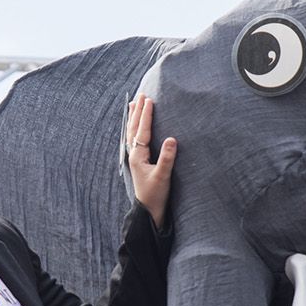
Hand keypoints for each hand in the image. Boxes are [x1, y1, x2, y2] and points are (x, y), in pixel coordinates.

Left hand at [126, 94, 176, 228]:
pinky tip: (136, 125)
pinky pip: (134, 138)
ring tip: (135, 102)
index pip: (142, 131)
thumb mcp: (163, 177)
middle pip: (134, 128)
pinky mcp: (139, 161)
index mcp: (138, 156)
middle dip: (138, 111)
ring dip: (134, 116)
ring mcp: (135, 157)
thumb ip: (167, 158)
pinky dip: (135, 127)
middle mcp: (134, 155)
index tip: (149, 100)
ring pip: (132, 132)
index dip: (146, 115)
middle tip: (142, 94)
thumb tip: (172, 139)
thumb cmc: (155, 195)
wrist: (148, 210)